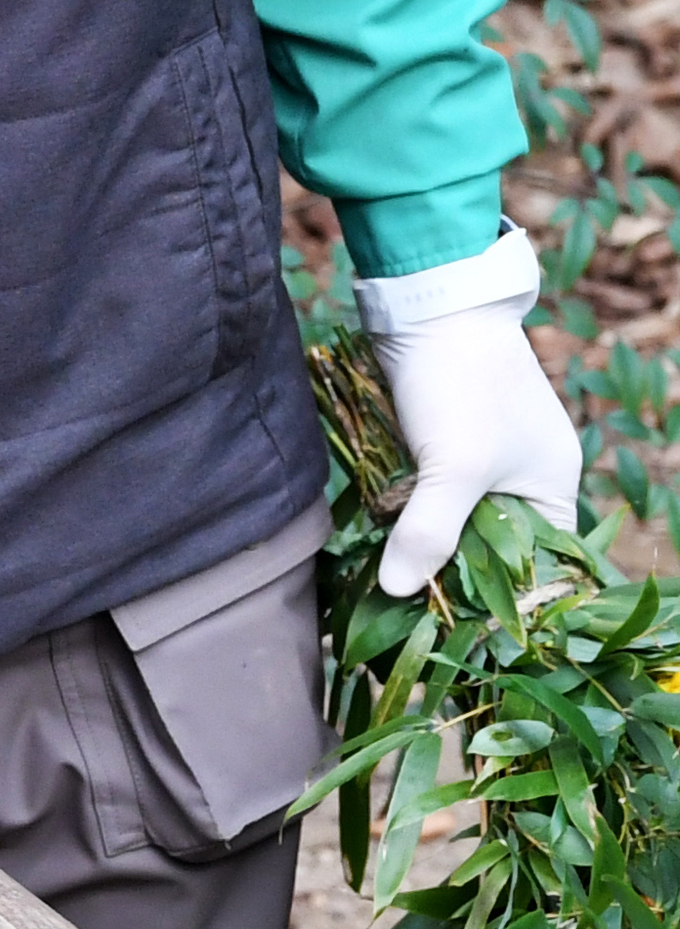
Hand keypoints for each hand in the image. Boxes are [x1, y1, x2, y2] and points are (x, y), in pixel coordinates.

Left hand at [360, 223, 582, 594]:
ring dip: (421, 540)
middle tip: (405, 607)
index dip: (500, 597)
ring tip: (385, 578)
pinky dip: (404, 510)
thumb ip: (430, 532)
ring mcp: (480, 458)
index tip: (455, 626)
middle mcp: (523, 478)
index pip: (537, 566)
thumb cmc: (459, 383)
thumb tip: (401, 591)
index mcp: (552, 489)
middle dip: (451, 570)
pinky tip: (375, 532)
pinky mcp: (439, 440)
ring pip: (452, 519)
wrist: (428, 301)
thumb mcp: (453, 466)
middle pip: (490, 547)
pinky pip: (425, 492)